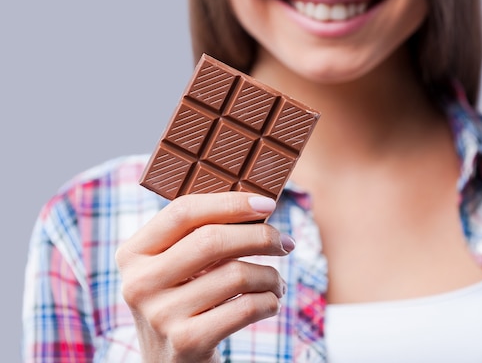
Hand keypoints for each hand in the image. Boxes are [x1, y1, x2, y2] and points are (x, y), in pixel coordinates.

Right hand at [115, 192, 294, 361]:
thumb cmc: (184, 303)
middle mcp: (139, 283)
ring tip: (275, 282)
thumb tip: (257, 205)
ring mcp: (160, 314)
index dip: (230, 202)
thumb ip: (199, 236)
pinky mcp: (186, 341)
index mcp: (133, 253)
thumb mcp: (175, 268)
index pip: (183, 211)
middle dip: (261, 237)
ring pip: (236, 274)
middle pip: (213, 239)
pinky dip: (269, 302)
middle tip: (285, 244)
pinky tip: (270, 303)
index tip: (267, 204)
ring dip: (270, 275)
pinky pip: (246, 307)